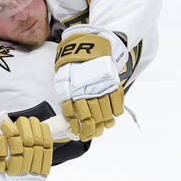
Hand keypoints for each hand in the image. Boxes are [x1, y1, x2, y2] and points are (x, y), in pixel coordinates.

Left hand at [53, 25, 126, 140]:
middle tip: (92, 134)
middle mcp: (87, 90)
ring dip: (105, 123)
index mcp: (72, 89)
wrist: (88, 45)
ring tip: (103, 128)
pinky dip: (116, 111)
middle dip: (92, 129)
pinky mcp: (113, 82)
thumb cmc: (73, 66)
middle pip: (91, 116)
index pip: (75, 114)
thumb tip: (69, 118)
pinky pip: (117, 101)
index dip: (78, 127)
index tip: (79, 135)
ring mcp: (101, 86)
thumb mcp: (63, 79)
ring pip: (105, 112)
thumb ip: (66, 98)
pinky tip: (113, 116)